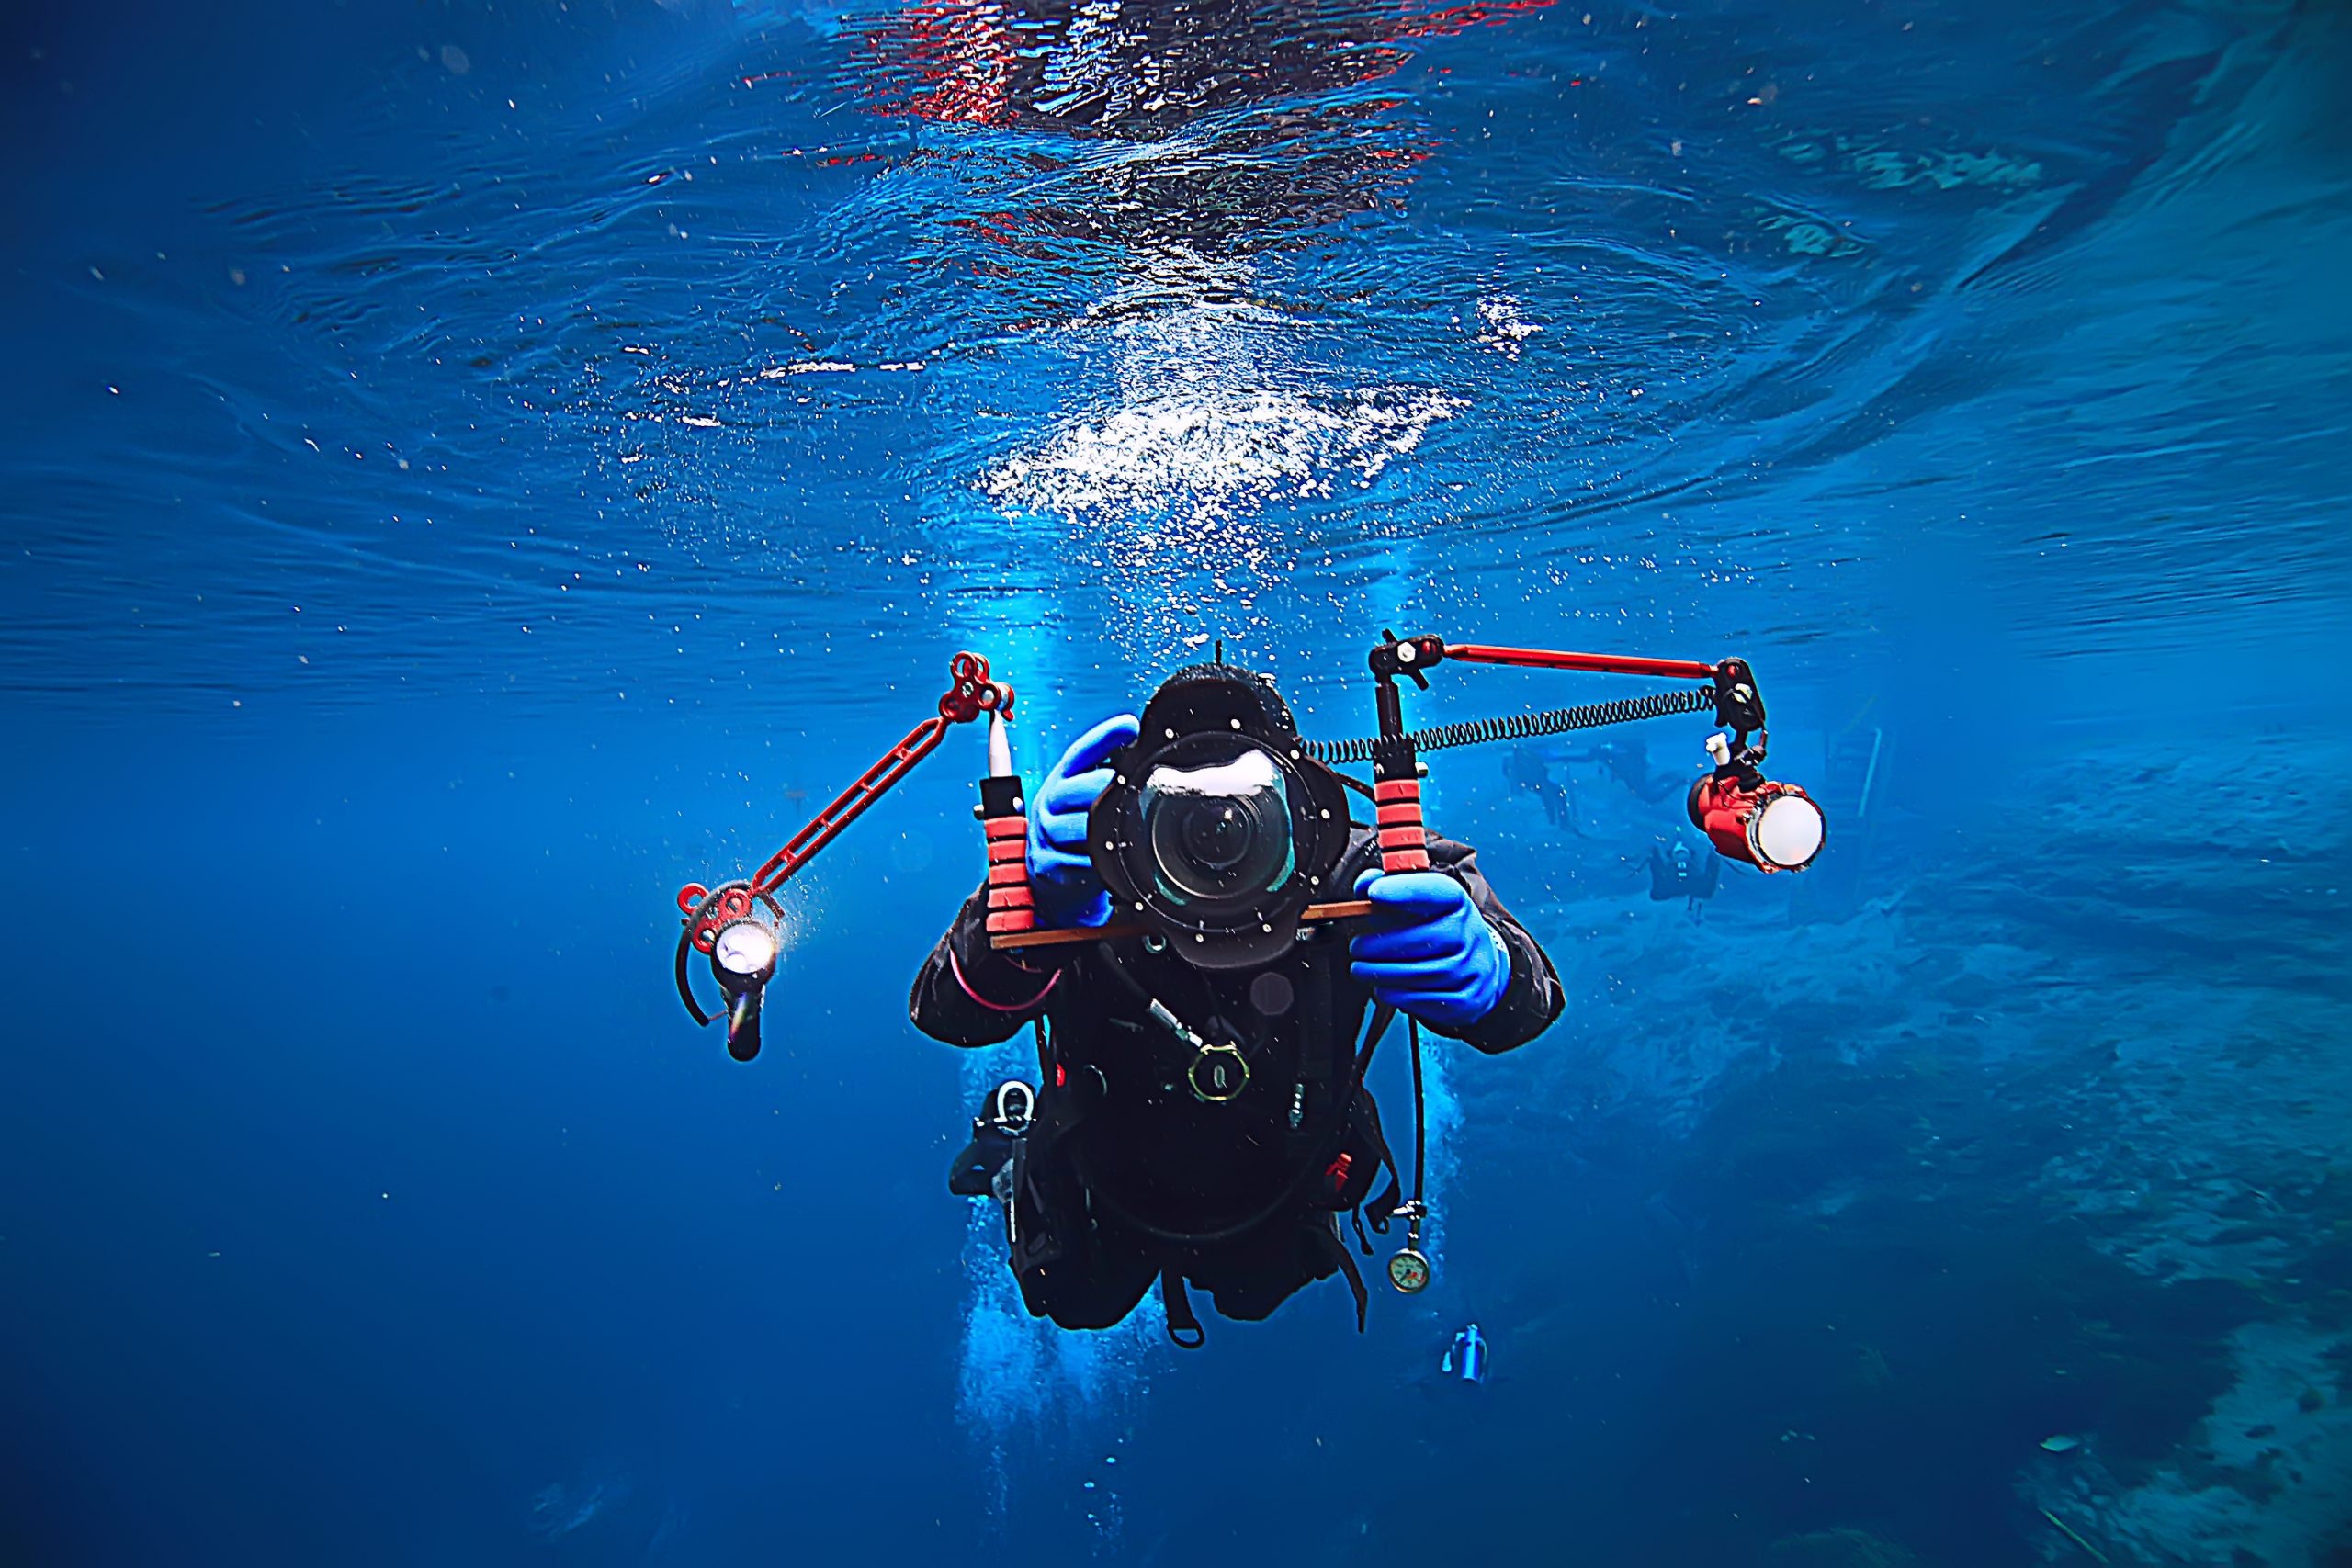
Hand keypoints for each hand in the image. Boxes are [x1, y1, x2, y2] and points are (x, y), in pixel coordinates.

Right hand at [1027, 713, 1140, 926]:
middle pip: (1077, 789)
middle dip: (1104, 789)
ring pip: (1077, 827)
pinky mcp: (1048, 865)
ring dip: (1102, 829)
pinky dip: (1096, 863)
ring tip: (1122, 830)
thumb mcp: (1083, 800)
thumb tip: (1143, 753)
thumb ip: (1107, 778)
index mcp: (1061, 781)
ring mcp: (1046, 835)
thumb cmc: (1072, 832)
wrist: (1048, 880)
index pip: (1081, 753)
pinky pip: (1076, 863)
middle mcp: (1049, 804)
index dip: (1104, 737)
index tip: (1129, 726)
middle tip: (1127, 790)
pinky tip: (1108, 860)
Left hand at [1347, 868, 1509, 1029]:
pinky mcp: (1466, 1000)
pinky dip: (1397, 995)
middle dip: (1381, 945)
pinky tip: (1383, 988)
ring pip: (1421, 974)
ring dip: (1382, 973)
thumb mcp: (1421, 902)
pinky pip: (1425, 1001)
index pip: (1435, 891)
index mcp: (1456, 903)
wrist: (1480, 965)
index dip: (1403, 890)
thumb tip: (1365, 884)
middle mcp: (1469, 934)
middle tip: (1358, 947)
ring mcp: (1471, 969)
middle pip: (1423, 939)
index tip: (1373, 893)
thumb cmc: (1440, 929)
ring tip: (1361, 969)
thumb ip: (1390, 887)